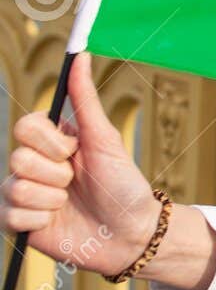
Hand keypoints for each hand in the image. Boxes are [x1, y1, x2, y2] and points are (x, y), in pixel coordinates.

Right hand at [1, 53, 162, 276]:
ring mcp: (24, 194)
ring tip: (71, 203)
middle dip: (56, 173)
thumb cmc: (123, 184)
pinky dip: (39, 221)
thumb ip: (85, 99)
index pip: (25, 127)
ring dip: (52, 199)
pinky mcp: (19, 224)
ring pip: (15, 188)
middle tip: (76, 182)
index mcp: (54, 142)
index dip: (49, 142)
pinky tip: (57, 222)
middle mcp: (35, 165)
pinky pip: (9, 216)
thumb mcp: (106, 140)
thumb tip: (80, 55)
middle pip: (18, 158)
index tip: (74, 152)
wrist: (129, 234)